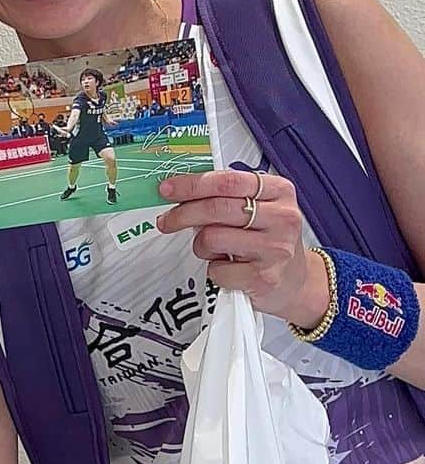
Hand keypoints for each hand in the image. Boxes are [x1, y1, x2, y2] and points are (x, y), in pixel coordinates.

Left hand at [156, 168, 327, 326]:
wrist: (296, 282)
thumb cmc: (269, 240)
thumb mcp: (259, 208)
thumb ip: (227, 195)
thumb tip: (179, 191)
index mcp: (279, 192)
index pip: (227, 181)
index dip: (191, 184)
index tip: (168, 189)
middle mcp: (282, 218)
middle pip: (216, 208)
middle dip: (182, 214)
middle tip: (167, 220)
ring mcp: (276, 249)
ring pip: (211, 238)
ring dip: (201, 245)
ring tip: (214, 249)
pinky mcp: (265, 278)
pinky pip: (218, 269)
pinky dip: (214, 269)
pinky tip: (228, 267)